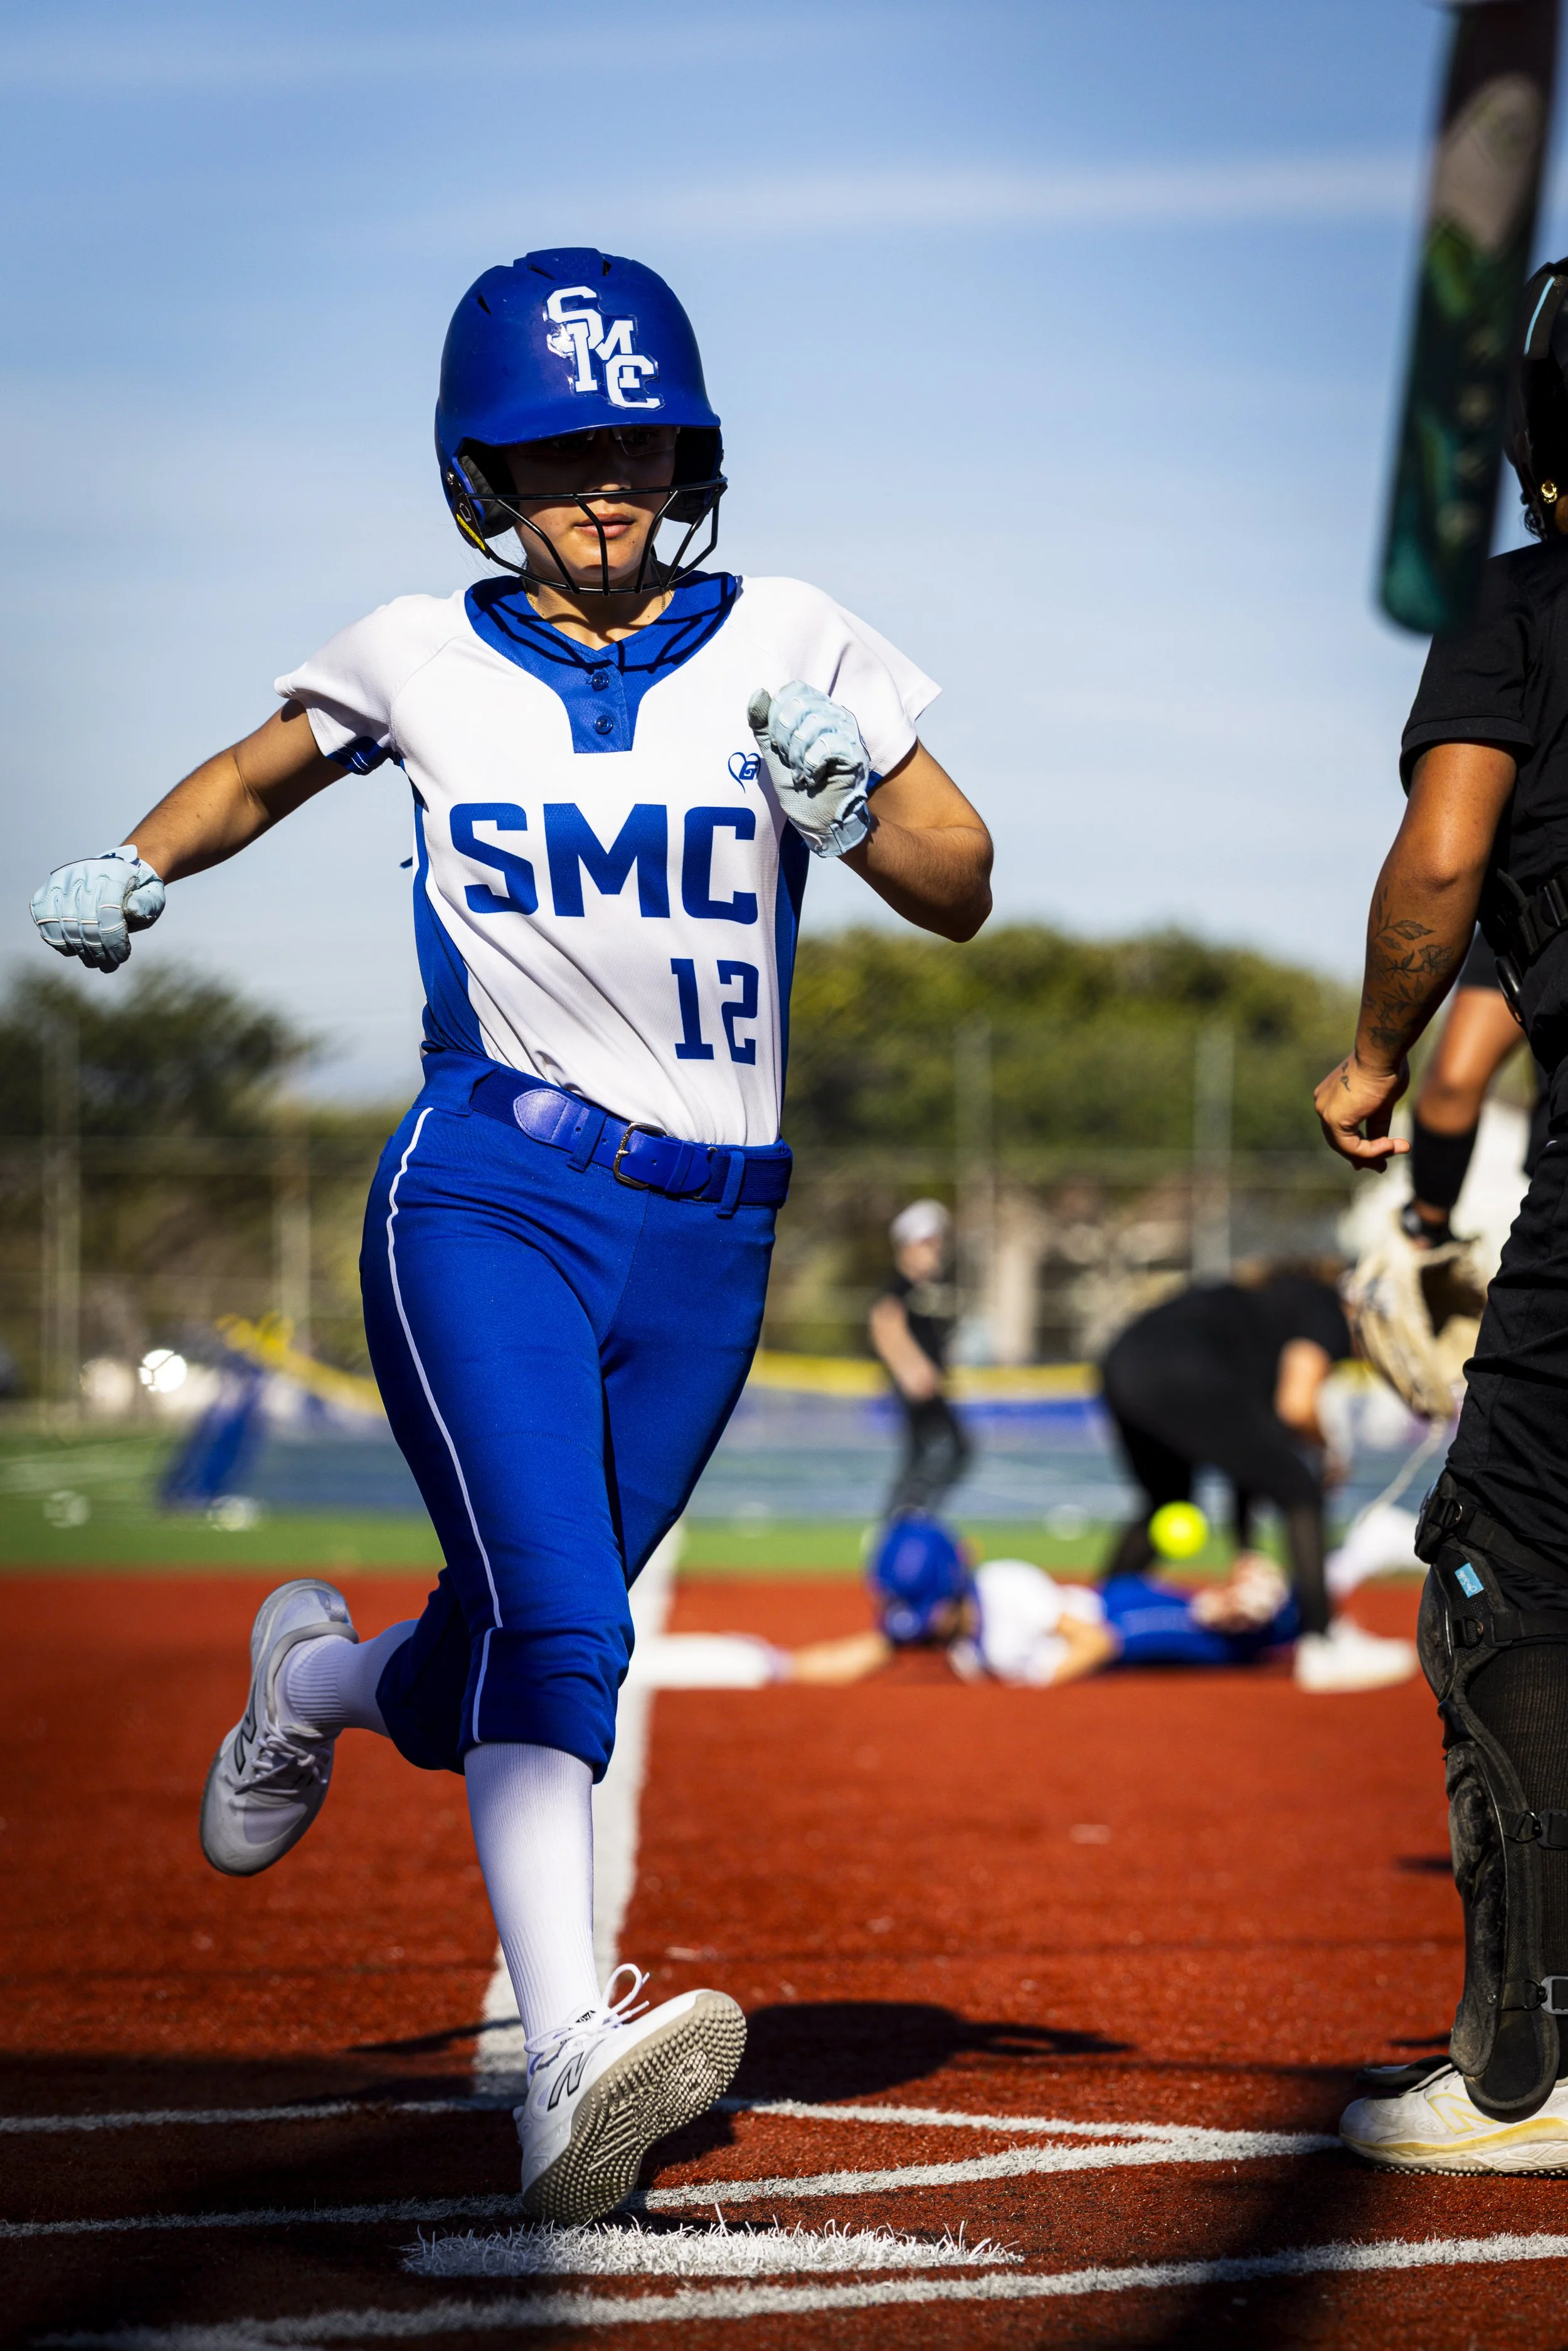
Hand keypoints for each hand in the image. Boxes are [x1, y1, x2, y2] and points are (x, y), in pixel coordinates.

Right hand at [31, 847, 165, 970]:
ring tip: (96, 963)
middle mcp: (84, 873)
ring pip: (65, 925)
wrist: (116, 875)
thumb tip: (133, 910)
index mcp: (114, 871)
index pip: (109, 911)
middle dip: (99, 951)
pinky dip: (61, 942)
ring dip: (82, 951)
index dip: (115, 940)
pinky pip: (46, 923)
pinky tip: (78, 950)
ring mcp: (62, 882)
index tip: (122, 956)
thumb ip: (146, 903)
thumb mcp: (152, 895)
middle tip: (109, 966)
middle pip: (87, 922)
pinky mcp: (46, 893)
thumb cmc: (136, 892)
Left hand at [747, 681, 870, 858]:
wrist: (817, 821)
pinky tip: (814, 777)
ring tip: (801, 772)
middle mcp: (836, 715)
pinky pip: (827, 745)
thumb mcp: (773, 752)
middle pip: (801, 705)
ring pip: (814, 724)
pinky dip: (812, 764)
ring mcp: (849, 733)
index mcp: (818, 710)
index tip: (777, 742)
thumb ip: (763, 724)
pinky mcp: (856, 753)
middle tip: (790, 761)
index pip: (794, 690)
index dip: (778, 713)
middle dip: (785, 737)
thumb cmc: (799, 787)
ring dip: (798, 755)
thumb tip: (758, 693)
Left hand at [1313, 1050, 1408, 1169]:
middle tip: (1383, 1167)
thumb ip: (1377, 1125)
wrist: (1382, 1053)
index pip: (1342, 1131)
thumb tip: (1384, 1146)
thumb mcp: (1382, 1103)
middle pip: (1341, 1142)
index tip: (1380, 1155)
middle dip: (1365, 1156)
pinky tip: (1390, 1145)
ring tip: (1399, 1149)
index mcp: (1331, 1098)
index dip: (1360, 1147)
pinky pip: (1351, 1146)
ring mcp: (1325, 1112)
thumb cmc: (1386, 1068)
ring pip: (1346, 1147)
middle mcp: (1323, 1105)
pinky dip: (1371, 1150)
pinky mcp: (1333, 1119)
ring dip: (1374, 1154)